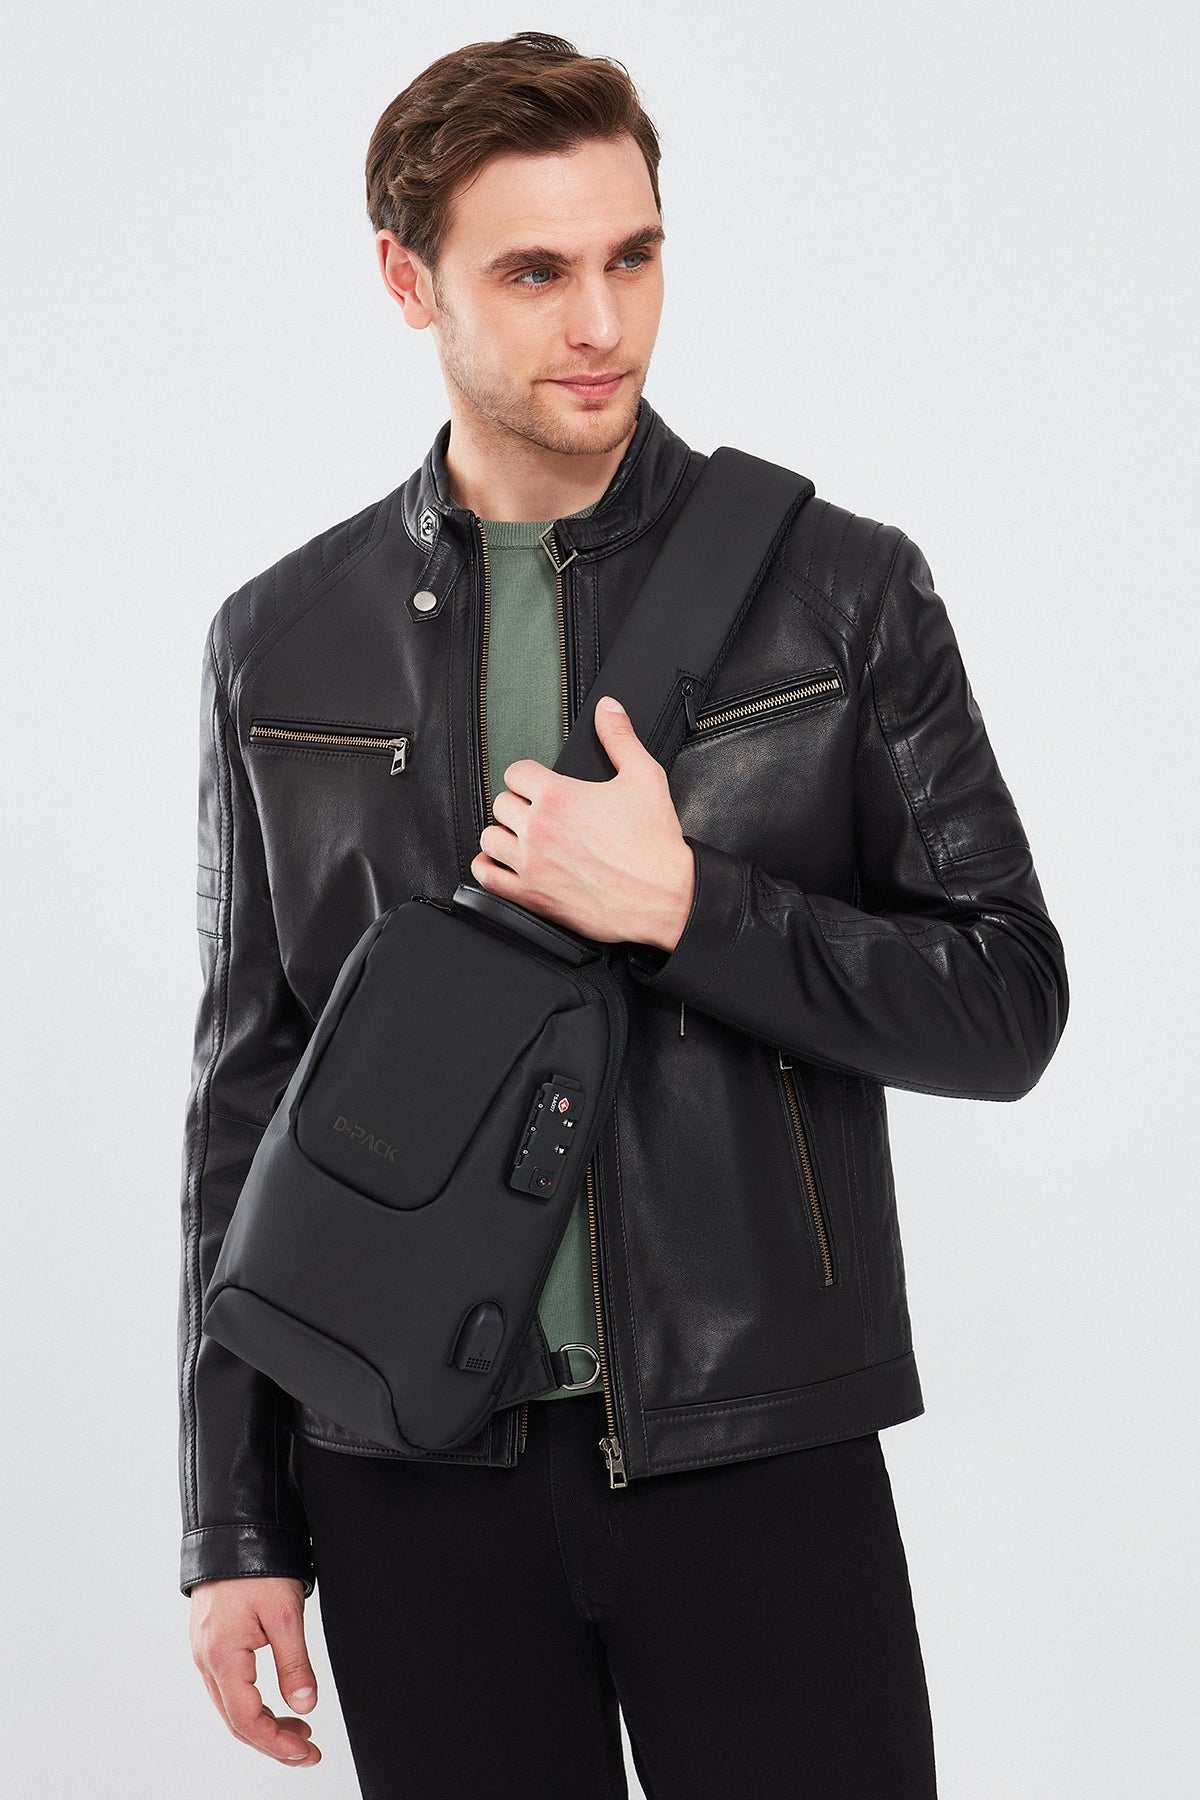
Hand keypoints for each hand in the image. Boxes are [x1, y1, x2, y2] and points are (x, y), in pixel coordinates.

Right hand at [189, 1575, 320, 1766]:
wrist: (231, 1529)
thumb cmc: (256, 1563)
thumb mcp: (286, 1613)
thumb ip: (295, 1664)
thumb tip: (305, 1706)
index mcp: (222, 1656)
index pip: (247, 1720)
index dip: (277, 1743)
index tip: (305, 1752)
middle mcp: (207, 1659)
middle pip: (236, 1721)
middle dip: (273, 1742)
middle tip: (308, 1751)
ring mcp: (206, 1651)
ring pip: (231, 1706)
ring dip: (264, 1725)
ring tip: (299, 1731)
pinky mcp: (211, 1642)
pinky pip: (228, 1687)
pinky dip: (252, 1704)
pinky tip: (275, 1704)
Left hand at [471, 696, 694, 948]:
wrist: (665, 898)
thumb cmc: (655, 844)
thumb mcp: (644, 777)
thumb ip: (620, 738)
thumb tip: (608, 709)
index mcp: (559, 796)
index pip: (516, 772)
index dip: (529, 776)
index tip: (539, 785)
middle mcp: (539, 829)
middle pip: (501, 803)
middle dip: (518, 804)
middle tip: (539, 812)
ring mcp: (532, 864)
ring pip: (489, 837)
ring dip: (504, 834)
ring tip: (522, 837)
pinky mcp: (531, 895)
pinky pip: (486, 876)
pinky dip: (488, 867)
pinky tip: (503, 862)